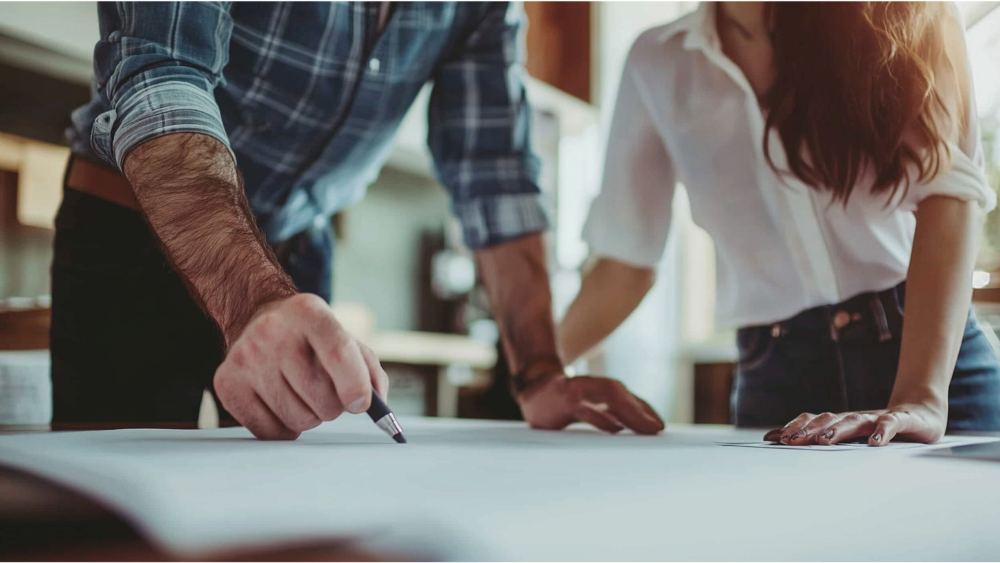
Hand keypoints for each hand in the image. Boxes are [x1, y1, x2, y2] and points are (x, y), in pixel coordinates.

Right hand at [214, 294, 389, 439]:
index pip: (338, 353)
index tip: (360, 404)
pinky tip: (281, 403)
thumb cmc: (310, 338)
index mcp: (309, 312)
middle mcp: (273, 331)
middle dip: (333, 405)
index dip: (355, 386)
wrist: (258, 320)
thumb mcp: (344, 338)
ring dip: (309, 416)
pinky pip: (270, 432)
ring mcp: (246, 357)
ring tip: (301, 393)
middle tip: (324, 390)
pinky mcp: (227, 383)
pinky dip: (284, 428)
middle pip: (322, 398)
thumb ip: (368, 370)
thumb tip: (377, 406)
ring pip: (298, 420)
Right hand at [517, 374, 664, 434]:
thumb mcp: (586, 408)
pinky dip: (602, 417)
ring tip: (646, 428)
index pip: (627, 398)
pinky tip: (616, 427)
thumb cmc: (560, 403)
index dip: (644, 410)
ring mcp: (578, 391)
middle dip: (641, 411)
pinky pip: (587, 408)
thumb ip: (606, 415)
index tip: (659, 428)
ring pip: (610, 396)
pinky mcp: (564, 400)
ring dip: (630, 411)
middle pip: (621, 394)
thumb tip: (630, 430)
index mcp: (598, 390)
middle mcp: (591, 386)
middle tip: (658, 429)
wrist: (529, 390)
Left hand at [763, 403, 946, 446]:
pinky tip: (876, 442)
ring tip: (825, 440)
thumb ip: (818, 435)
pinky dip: (883, 431)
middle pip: (829, 421)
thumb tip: (775, 437)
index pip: (814, 421)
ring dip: (838, 430)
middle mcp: (857, 418)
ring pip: (855, 421)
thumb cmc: (881, 428)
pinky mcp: (904, 420)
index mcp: (843, 422)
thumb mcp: (851, 434)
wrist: (923, 412)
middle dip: (809, 431)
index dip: (796, 427)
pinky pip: (892, 424)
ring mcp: (879, 418)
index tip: (776, 439)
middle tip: (792, 441)